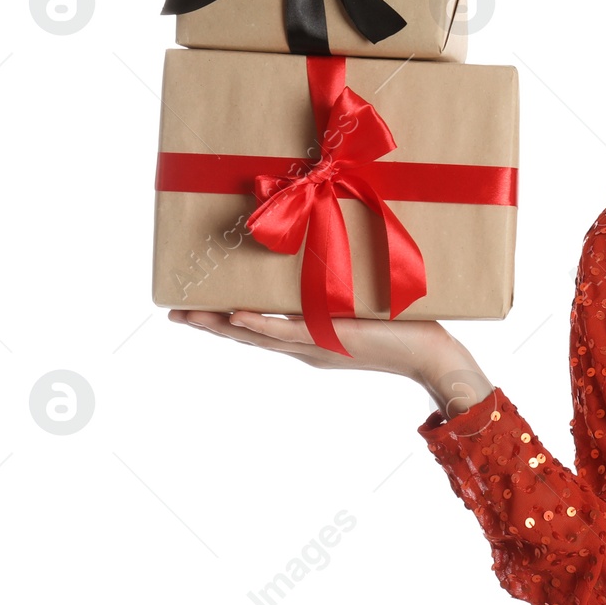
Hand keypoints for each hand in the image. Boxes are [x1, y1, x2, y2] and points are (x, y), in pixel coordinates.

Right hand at [166, 309, 494, 415]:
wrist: (433, 353)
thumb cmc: (406, 324)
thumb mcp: (362, 302)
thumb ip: (339, 287)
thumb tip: (328, 251)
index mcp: (309, 338)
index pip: (258, 328)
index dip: (225, 319)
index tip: (195, 307)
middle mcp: (306, 345)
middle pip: (245, 336)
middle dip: (208, 324)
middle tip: (172, 312)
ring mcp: (315, 345)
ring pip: (257, 335)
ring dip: (220, 326)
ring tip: (187, 316)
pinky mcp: (331, 340)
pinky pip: (287, 332)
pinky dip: (261, 325)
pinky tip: (235, 316)